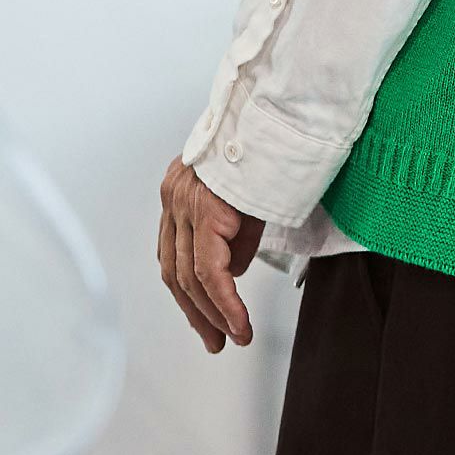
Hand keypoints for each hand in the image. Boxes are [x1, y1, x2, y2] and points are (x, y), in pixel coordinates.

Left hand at [158, 155, 265, 353]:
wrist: (280, 114)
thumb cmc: (269, 145)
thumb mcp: (248, 193)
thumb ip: (235, 234)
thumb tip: (232, 273)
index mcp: (180, 189)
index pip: (174, 254)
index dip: (188, 292)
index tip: (206, 317)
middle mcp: (174, 196)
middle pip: (174, 271)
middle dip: (196, 312)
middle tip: (215, 340)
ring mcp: (184, 203)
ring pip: (190, 276)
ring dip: (213, 313)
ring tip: (235, 335)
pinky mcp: (205, 211)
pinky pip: (209, 271)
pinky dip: (225, 302)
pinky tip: (239, 321)